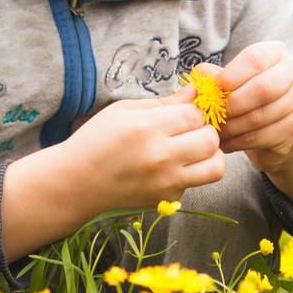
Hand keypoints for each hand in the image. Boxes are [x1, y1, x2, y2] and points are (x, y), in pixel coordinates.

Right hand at [60, 84, 224, 213]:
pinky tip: (168, 168)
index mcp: (148, 128)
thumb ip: (164, 102)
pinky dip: (189, 174)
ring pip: (215, 167)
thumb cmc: (96, 140)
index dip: (193, 110)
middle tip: (189, 130)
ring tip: (192, 149)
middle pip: (211, 139)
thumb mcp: (124, 110)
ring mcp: (166, 183)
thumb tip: (195, 91)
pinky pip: (195, 183)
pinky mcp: (167, 200)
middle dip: (205, 130)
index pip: (195, 114)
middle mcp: (161, 157)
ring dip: (209, 155)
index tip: (181, 113)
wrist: (76, 183)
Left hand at [202, 41, 292, 176]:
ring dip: (231, 126)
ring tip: (215, 131)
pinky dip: (238, 141)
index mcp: (277, 52)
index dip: (229, 76)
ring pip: (260, 116)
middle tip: (212, 115)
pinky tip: (226, 143)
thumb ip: (214, 75)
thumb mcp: (232, 82)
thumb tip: (200, 76)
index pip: (254, 59)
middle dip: (231, 105)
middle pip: (262, 88)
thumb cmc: (249, 99)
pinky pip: (262, 136)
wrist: (280, 133)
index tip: (212, 91)